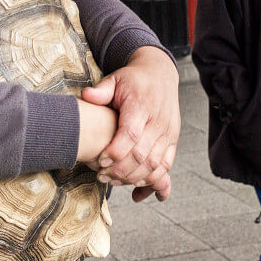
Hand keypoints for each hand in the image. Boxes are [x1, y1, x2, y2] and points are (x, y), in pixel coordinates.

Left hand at [81, 46, 179, 200]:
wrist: (160, 74)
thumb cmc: (133, 80)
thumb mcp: (115, 79)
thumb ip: (101, 90)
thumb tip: (86, 96)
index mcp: (142, 105)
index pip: (130, 134)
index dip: (115, 152)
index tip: (99, 161)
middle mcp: (159, 121)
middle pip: (142, 154)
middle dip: (120, 170)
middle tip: (101, 176)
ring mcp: (168, 133)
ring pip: (155, 164)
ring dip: (134, 178)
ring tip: (114, 181)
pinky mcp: (173, 140)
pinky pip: (166, 166)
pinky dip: (152, 180)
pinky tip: (136, 186)